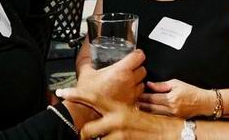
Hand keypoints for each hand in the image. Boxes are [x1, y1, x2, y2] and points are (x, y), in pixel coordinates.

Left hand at [58, 87, 177, 139]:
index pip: (91, 97)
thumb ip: (116, 109)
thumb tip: (102, 110)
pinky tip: (117, 138)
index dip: (75, 94)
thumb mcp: (132, 110)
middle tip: (86, 135)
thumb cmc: (149, 121)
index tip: (61, 93)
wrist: (167, 132)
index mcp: (116, 107)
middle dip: (86, 136)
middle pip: (87, 131)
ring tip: (107, 136)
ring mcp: (119, 134)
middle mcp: (116, 120)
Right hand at [68, 49, 145, 105]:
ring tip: (126, 82)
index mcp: (121, 71)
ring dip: (136, 82)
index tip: (134, 54)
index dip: (137, 54)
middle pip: (142, 69)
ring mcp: (132, 94)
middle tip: (128, 69)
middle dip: (137, 68)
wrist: (86, 114)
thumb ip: (86, 59)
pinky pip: (138, 96)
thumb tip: (85, 48)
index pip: (139, 56)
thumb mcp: (85, 72)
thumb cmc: (87, 95)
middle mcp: (130, 82)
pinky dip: (134, 94)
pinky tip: (124, 94)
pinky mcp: (132, 105)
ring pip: (142, 84)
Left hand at [137, 79, 213, 118]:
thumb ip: (162, 85)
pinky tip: (148, 111)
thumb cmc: (191, 91)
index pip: (153, 98)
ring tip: (138, 106)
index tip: (137, 94)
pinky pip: (161, 117)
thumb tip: (150, 84)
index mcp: (171, 99)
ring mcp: (172, 116)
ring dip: (146, 110)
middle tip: (133, 101)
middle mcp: (171, 109)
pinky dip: (153, 114)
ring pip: (155, 114)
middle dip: (142, 105)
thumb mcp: (177, 83)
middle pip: (152, 108)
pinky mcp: (174, 119)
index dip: (144, 96)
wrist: (203, 102)